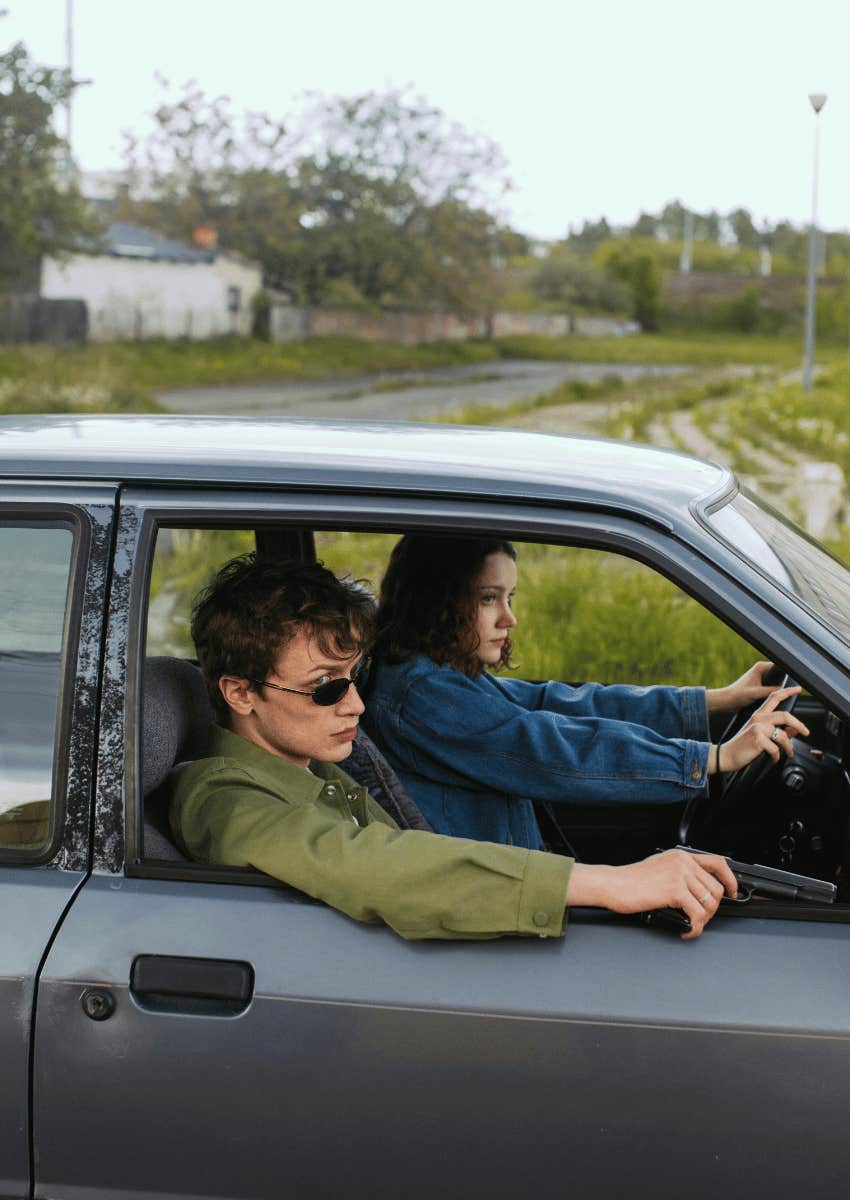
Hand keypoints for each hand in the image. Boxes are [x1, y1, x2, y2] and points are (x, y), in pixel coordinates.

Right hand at [566, 849, 738, 938]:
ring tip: (692, 925)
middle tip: (701, 918)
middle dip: (713, 909)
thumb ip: (680, 873)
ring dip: (704, 920)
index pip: (718, 863)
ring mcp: (680, 875)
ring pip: (709, 903)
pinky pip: (698, 914)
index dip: (730, 880)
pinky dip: (695, 927)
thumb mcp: (659, 867)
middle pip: (716, 888)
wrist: (613, 884)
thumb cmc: (630, 880)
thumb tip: (698, 891)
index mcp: (680, 856)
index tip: (732, 892)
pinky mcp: (675, 890)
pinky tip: (686, 930)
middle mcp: (683, 862)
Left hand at [706, 660, 780, 712]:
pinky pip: (772, 687)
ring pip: (777, 682)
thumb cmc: (737, 695)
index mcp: (761, 667)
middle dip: (783, 684)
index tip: (792, 683)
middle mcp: (761, 670)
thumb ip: (771, 691)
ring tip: (778, 696)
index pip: (780, 667)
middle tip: (785, 692)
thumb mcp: (756, 693)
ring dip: (778, 689)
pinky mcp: (760, 685)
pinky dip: (774, 692)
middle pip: (780, 676)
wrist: (727, 701)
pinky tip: (774, 699)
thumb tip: (785, 690)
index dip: (787, 675)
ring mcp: (761, 677)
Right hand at [716, 687, 808, 772]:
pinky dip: (777, 757)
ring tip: (788, 753)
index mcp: (758, 715)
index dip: (787, 691)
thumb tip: (794, 730)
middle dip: (799, 725)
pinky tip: (773, 759)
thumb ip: (777, 730)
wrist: (726, 755)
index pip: (773, 697)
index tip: (798, 689)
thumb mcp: (760, 735)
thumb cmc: (742, 745)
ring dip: (789, 747)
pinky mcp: (758, 740)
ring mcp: (758, 729)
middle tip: (805, 732)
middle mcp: (758, 719)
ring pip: (783, 736)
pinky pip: (776, 749)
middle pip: (785, 715)